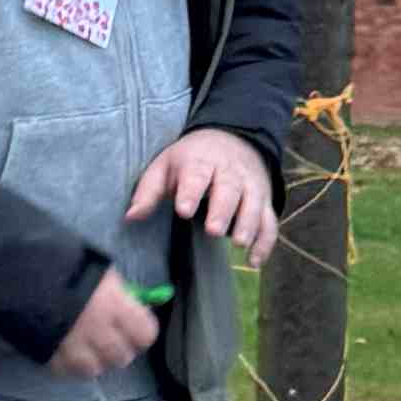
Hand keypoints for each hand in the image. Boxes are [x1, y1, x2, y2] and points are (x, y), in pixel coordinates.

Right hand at [48, 266, 162, 381]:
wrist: (14, 266)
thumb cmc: (61, 259)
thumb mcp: (96, 268)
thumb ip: (115, 291)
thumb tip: (128, 305)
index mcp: (113, 304)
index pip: (144, 334)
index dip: (140, 333)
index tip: (134, 328)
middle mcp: (97, 330)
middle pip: (121, 357)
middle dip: (118, 351)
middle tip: (109, 340)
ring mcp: (71, 346)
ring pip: (93, 370)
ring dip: (92, 362)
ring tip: (85, 349)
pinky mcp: (47, 355)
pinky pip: (64, 372)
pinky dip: (67, 366)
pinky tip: (64, 351)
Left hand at [127, 126, 278, 264]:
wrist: (233, 139)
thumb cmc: (191, 159)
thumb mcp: (166, 165)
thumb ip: (149, 191)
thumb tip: (131, 217)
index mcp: (201, 161)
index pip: (197, 175)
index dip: (191, 191)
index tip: (183, 210)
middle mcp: (230, 172)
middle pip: (230, 189)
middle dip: (223, 210)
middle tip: (213, 230)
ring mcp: (250, 186)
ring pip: (254, 204)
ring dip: (248, 224)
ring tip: (239, 243)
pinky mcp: (264, 200)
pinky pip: (269, 221)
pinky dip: (265, 241)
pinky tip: (254, 261)